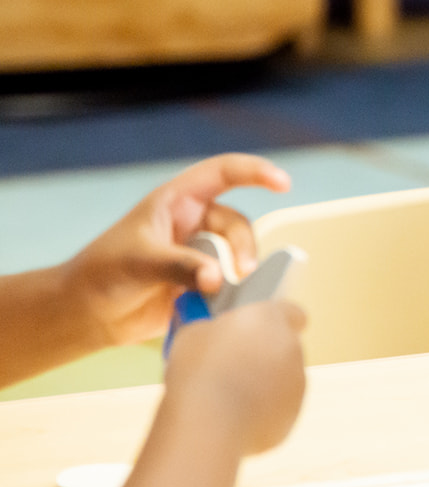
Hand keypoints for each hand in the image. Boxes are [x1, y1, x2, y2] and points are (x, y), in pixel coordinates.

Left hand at [62, 154, 290, 345]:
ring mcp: (199, 254)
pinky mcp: (202, 283)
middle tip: (240, 274)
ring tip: (226, 296)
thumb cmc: (102, 273)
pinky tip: (222, 308)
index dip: (255, 171)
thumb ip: (181, 266)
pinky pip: (230, 284)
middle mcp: (193, 223)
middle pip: (236, 224)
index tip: (283, 183)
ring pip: (237, 256)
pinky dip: (232, 295)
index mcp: (177, 201)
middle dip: (243, 247)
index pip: (222, 173)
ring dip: (238, 274)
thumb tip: (218, 278)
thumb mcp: (139, 262)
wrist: (88, 314)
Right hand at [165, 299, 307, 454]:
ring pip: (283, 377)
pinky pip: (278, 406)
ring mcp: (297, 382)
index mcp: (270, 319)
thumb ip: (215, 328)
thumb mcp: (193, 334)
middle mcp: (292, 347)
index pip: (291, 312)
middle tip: (229, 367)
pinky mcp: (292, 413)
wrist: (208, 425)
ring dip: (262, 382)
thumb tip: (215, 333)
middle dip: (262, 354)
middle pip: (283, 346)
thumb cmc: (197, 372)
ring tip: (225, 397)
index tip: (252, 332)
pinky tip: (233, 417)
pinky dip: (261, 409)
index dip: (273, 321)